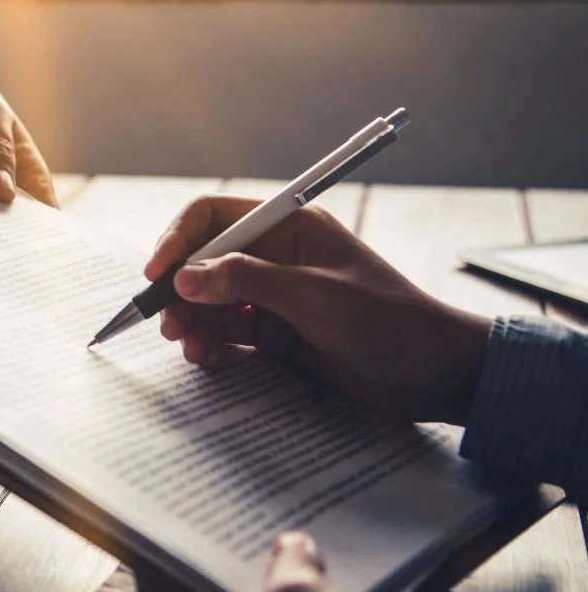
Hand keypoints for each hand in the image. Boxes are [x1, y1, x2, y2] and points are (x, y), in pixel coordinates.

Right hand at [146, 196, 490, 424]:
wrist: (435, 375)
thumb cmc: (388, 323)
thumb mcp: (314, 296)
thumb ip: (246, 281)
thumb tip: (185, 278)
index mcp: (288, 227)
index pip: (213, 216)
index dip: (178, 241)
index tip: (157, 275)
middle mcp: (275, 256)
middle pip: (202, 262)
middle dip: (179, 291)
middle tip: (169, 324)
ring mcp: (274, 295)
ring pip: (209, 301)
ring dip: (191, 322)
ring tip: (190, 348)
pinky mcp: (276, 332)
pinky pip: (226, 331)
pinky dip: (210, 344)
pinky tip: (210, 360)